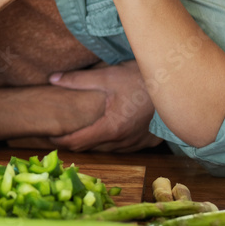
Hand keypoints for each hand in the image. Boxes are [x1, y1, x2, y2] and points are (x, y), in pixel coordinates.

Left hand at [46, 61, 162, 152]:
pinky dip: (111, 142)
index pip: (77, 142)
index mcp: (111, 128)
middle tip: (61, 131)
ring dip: (94, 142)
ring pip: (108, 149)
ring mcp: (137, 143)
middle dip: (75, 141)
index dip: (59, 140)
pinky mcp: (148, 141)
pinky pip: (123, 147)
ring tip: (81, 130)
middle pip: (91, 148)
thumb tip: (52, 79)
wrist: (176, 83)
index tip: (48, 135)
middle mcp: (124, 141)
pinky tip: (107, 130)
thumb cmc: (141, 78)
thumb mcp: (107, 76)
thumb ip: (78, 80)